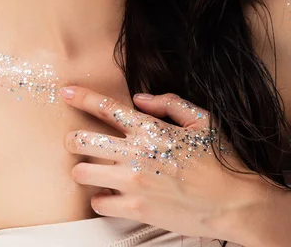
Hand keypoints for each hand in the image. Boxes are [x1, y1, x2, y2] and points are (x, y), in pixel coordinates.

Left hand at [60, 86, 263, 242]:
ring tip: (92, 169)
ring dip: (83, 169)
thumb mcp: (201, 120)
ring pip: (83, 173)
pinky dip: (100, 198)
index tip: (66, 92)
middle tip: (75, 141)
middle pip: (82, 141)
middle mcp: (136, 154)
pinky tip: (110, 194)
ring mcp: (133, 183)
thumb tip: (140, 98)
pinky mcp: (136, 210)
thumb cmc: (220, 160)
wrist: (236, 203)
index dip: (81, 96)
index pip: (106, 107)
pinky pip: (99, 203)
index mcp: (151, 129)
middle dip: (73, 139)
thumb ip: (168, 103)